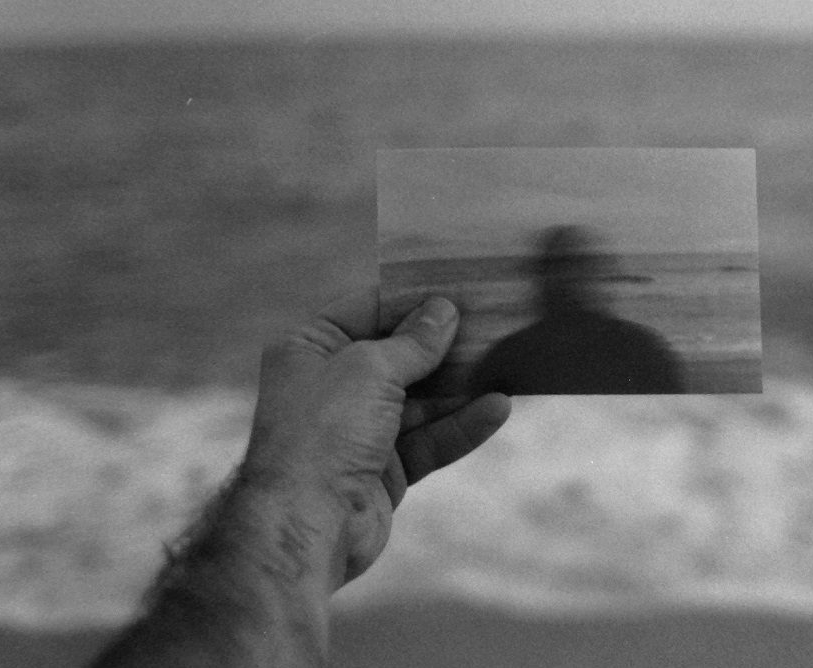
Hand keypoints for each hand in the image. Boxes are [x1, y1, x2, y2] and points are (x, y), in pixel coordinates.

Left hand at [240, 292, 510, 586]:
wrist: (306, 525)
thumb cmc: (324, 432)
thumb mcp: (370, 369)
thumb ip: (414, 342)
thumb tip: (444, 311)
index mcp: (309, 349)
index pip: (367, 310)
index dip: (412, 300)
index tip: (459, 289)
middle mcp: (330, 386)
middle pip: (399, 356)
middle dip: (444, 345)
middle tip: (493, 324)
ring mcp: (357, 430)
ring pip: (421, 400)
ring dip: (461, 386)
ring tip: (506, 364)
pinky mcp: (383, 469)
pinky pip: (429, 439)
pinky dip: (461, 425)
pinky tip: (497, 408)